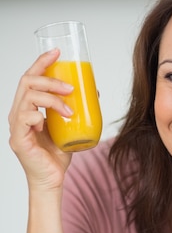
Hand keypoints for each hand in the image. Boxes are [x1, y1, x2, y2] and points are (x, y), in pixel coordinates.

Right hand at [8, 50, 73, 189]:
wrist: (53, 180)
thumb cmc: (58, 155)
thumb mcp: (69, 126)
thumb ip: (74, 108)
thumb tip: (94, 91)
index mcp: (27, 107)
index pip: (30, 78)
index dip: (41, 62)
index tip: (58, 53)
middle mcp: (18, 113)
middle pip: (27, 82)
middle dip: (50, 79)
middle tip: (71, 87)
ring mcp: (16, 126)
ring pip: (28, 97)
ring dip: (51, 98)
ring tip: (69, 108)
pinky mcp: (18, 139)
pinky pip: (25, 118)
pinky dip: (39, 116)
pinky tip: (48, 123)